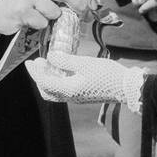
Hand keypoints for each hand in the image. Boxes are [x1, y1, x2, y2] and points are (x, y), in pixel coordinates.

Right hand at [0, 0, 97, 36]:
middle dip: (80, 5)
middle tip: (86, 15)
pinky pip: (42, 22)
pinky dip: (40, 25)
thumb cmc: (22, 1)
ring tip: (41, 16)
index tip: (93, 4)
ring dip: (53, 18)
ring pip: (55, 11)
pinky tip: (31, 21)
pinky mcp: (22, 10)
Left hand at [26, 51, 144, 111]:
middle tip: (38, 62)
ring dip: (48, 79)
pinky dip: (57, 81)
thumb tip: (50, 57)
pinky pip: (63, 91)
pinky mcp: (82, 96)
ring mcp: (77, 98)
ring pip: (54, 92)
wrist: (126, 88)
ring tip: (48, 64)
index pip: (44, 82)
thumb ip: (66, 61)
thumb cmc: (107, 74)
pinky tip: (61, 69)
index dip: (35, 72)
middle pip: (47, 91)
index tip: (29, 62)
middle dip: (39, 77)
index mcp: (69, 90)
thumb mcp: (85, 63)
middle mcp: (71, 97)